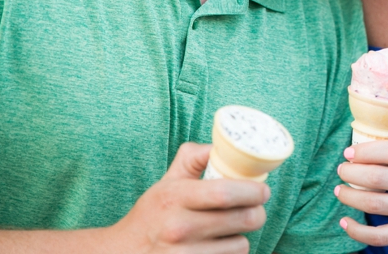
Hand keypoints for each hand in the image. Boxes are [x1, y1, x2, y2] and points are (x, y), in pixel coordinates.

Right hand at [108, 142, 269, 252]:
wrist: (124, 252)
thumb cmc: (153, 214)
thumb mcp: (167, 182)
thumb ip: (194, 158)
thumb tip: (221, 144)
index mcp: (175, 197)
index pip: (225, 193)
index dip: (253, 191)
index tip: (263, 190)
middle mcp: (179, 227)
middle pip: (242, 220)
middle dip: (257, 213)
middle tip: (256, 209)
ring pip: (241, 244)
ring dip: (242, 237)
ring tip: (230, 231)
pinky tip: (219, 247)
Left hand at [334, 140, 387, 250]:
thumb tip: (369, 147)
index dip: (367, 151)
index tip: (350, 153)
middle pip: (377, 178)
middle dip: (351, 174)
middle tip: (342, 171)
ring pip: (374, 205)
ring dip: (350, 197)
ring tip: (341, 191)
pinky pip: (380, 236)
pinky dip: (358, 231)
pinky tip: (346, 223)